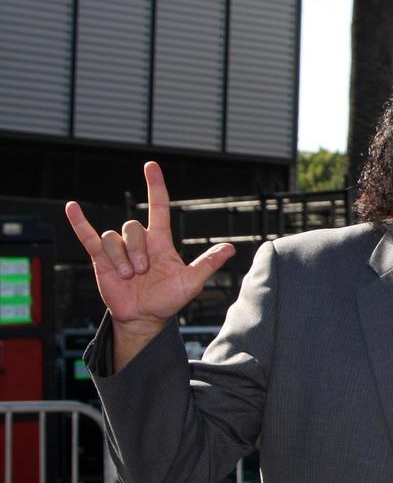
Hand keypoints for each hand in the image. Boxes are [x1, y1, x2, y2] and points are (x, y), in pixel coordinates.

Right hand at [65, 162, 234, 352]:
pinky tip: (71, 207)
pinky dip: (79, 222)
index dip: (155, 186)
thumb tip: (230, 248)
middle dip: (136, 250)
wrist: (144, 317)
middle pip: (132, 227)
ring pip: (113, 237)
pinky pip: (88, 236)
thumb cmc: (168, 299)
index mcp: (160, 241)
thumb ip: (208, 264)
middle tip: (142, 272)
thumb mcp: (191, 282)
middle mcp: (139, 241)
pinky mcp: (100, 259)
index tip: (151, 166)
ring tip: (128, 276)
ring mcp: (119, 249)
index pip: (158, 206)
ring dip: (121, 258)